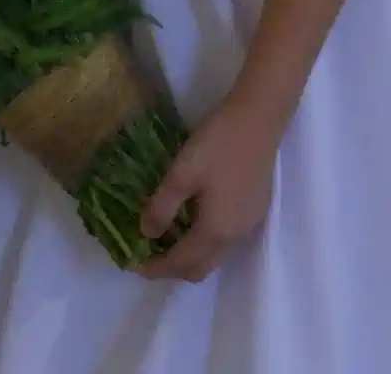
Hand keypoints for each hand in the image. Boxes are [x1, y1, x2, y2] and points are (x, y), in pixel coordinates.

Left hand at [133, 90, 284, 281]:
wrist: (258, 121)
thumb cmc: (217, 145)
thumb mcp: (181, 174)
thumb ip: (162, 207)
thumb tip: (146, 234)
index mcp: (215, 231)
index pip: (181, 264)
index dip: (156, 269)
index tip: (133, 264)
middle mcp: (235, 237)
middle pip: (200, 269)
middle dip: (172, 268)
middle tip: (148, 254)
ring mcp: (248, 225)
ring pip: (214, 257)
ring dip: (189, 256)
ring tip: (166, 238)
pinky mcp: (253, 212)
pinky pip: (225, 242)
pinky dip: (204, 243)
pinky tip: (190, 221)